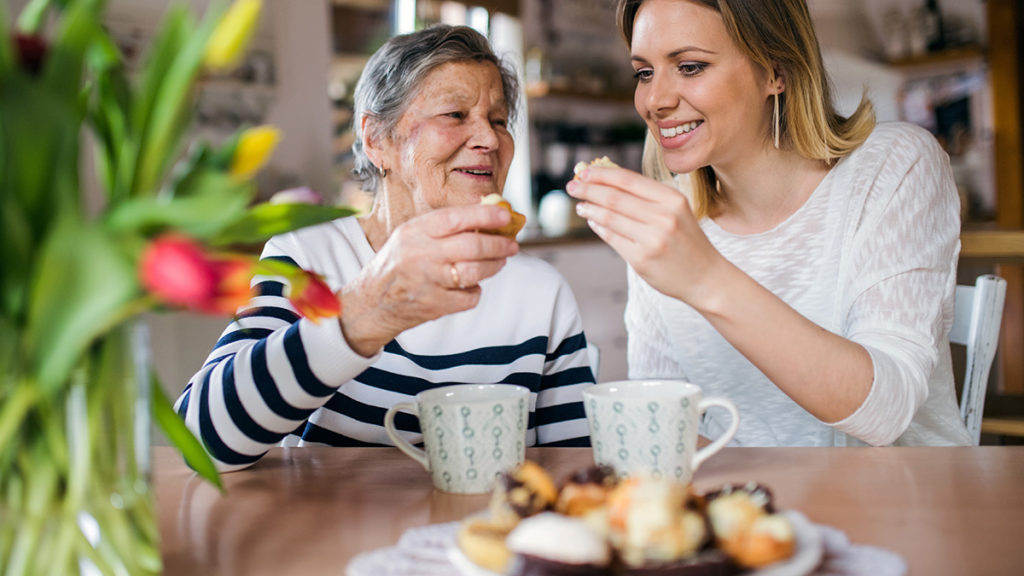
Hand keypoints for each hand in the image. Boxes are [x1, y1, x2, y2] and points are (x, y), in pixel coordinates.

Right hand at [340, 204, 517, 355]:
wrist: (371, 303)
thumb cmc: (397, 264)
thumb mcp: (410, 236)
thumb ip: (442, 226)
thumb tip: (485, 212)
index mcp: (415, 231)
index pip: (455, 218)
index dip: (484, 215)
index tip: (505, 214)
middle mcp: (420, 254)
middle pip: (471, 246)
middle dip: (498, 244)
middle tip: (511, 244)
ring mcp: (427, 282)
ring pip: (475, 272)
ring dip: (494, 266)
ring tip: (500, 261)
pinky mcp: (434, 305)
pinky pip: (469, 297)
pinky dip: (475, 291)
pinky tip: (471, 285)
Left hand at [566, 166, 725, 307]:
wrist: (705, 277)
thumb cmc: (686, 241)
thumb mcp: (676, 211)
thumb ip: (646, 197)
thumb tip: (607, 180)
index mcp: (672, 199)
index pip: (628, 180)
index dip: (601, 174)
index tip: (584, 172)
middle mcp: (663, 217)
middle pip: (614, 197)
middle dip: (588, 189)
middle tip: (571, 186)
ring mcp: (652, 239)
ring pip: (609, 217)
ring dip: (590, 209)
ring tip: (580, 205)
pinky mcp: (641, 259)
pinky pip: (612, 238)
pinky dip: (599, 228)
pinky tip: (593, 222)